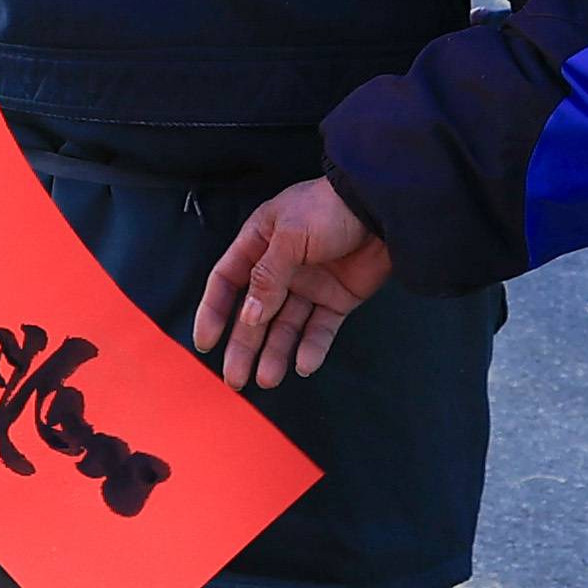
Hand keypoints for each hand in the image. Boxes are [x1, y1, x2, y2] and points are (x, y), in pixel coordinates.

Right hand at [191, 179, 390, 388]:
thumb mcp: (288, 236)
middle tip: (236, 378)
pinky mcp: (337, 299)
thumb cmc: (329, 208)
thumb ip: (266, 278)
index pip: (227, 281)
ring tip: (268, 379)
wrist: (382, 207)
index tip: (206, 343)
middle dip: (244, 345)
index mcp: (259, 243)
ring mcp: (309, 285)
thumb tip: (247, 316)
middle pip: (254, 313)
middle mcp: (281, 267)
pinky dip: (311, 348)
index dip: (214, 312)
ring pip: (285, 326)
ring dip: (275, 352)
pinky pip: (319, 329)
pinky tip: (303, 365)